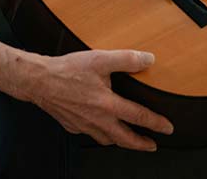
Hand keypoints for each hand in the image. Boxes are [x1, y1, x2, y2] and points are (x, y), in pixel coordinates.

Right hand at [19, 50, 172, 151]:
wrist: (39, 81)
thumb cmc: (67, 70)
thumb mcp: (100, 59)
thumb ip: (126, 59)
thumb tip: (147, 59)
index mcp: (108, 104)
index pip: (139, 117)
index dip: (156, 123)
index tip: (167, 128)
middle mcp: (98, 119)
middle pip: (125, 139)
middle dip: (141, 144)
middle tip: (152, 146)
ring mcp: (84, 125)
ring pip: (106, 139)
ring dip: (120, 141)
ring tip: (126, 139)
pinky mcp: (72, 125)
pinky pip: (89, 134)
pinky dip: (99, 134)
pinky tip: (99, 128)